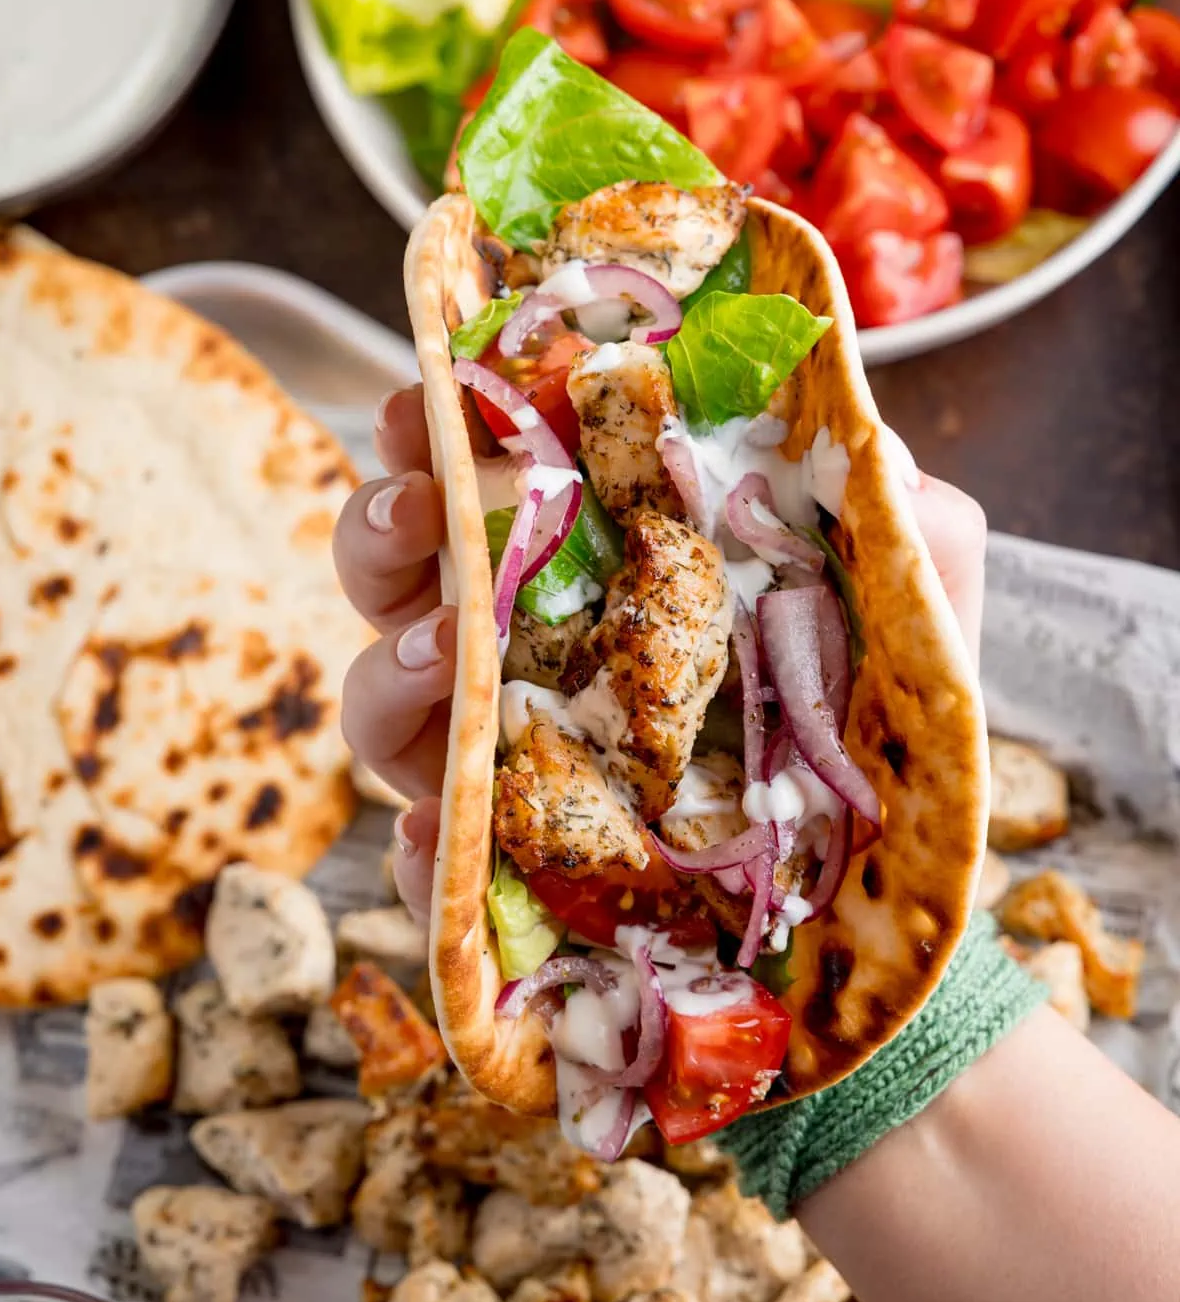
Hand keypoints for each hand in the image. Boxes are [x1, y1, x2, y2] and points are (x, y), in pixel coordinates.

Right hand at [334, 392, 986, 915]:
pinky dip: (416, 848)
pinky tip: (443, 830)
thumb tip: (886, 452)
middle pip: (401, 576)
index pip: (495, 483)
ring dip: (390, 665)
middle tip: (423, 503)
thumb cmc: (875, 741)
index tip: (427, 391)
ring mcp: (503, 762)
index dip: (442, 428)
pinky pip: (423, 861)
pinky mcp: (503, 870)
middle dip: (383, 523)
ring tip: (451, 650)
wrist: (871, 909)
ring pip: (382, 704)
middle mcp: (528, 655)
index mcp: (598, 573)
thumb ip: (918, 529)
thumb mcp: (915, 622)